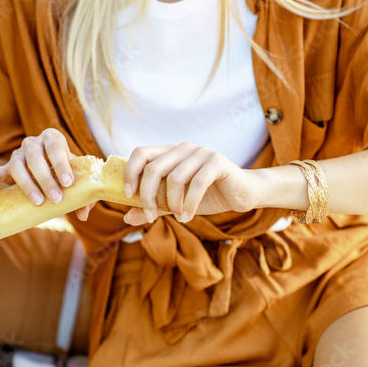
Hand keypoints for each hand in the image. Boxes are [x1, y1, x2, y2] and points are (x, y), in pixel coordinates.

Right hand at [0, 128, 93, 220]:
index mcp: (52, 138)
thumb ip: (82, 195)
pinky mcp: (6, 167)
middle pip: (36, 158)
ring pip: (17, 165)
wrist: (47, 170)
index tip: (68, 183)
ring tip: (38, 202)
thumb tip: (83, 216)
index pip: (56, 147)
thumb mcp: (74, 179)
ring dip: (28, 184)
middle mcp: (33, 142)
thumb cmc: (63, 173)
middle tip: (56, 198)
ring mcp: (18, 154)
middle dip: (46, 179)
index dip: (62, 164)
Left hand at [122, 143, 261, 225]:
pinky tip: (188, 217)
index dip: (130, 173)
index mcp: (169, 153)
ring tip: (178, 218)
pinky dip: (189, 204)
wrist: (241, 194)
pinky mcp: (217, 161)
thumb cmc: (206, 197)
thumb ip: (153, 208)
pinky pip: (197, 183)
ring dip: (172, 204)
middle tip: (151, 216)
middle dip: (147, 196)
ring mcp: (201, 152)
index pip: (141, 153)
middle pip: (153, 168)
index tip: (128, 195)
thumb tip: (126, 218)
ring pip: (174, 178)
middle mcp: (183, 148)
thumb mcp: (175, 204)